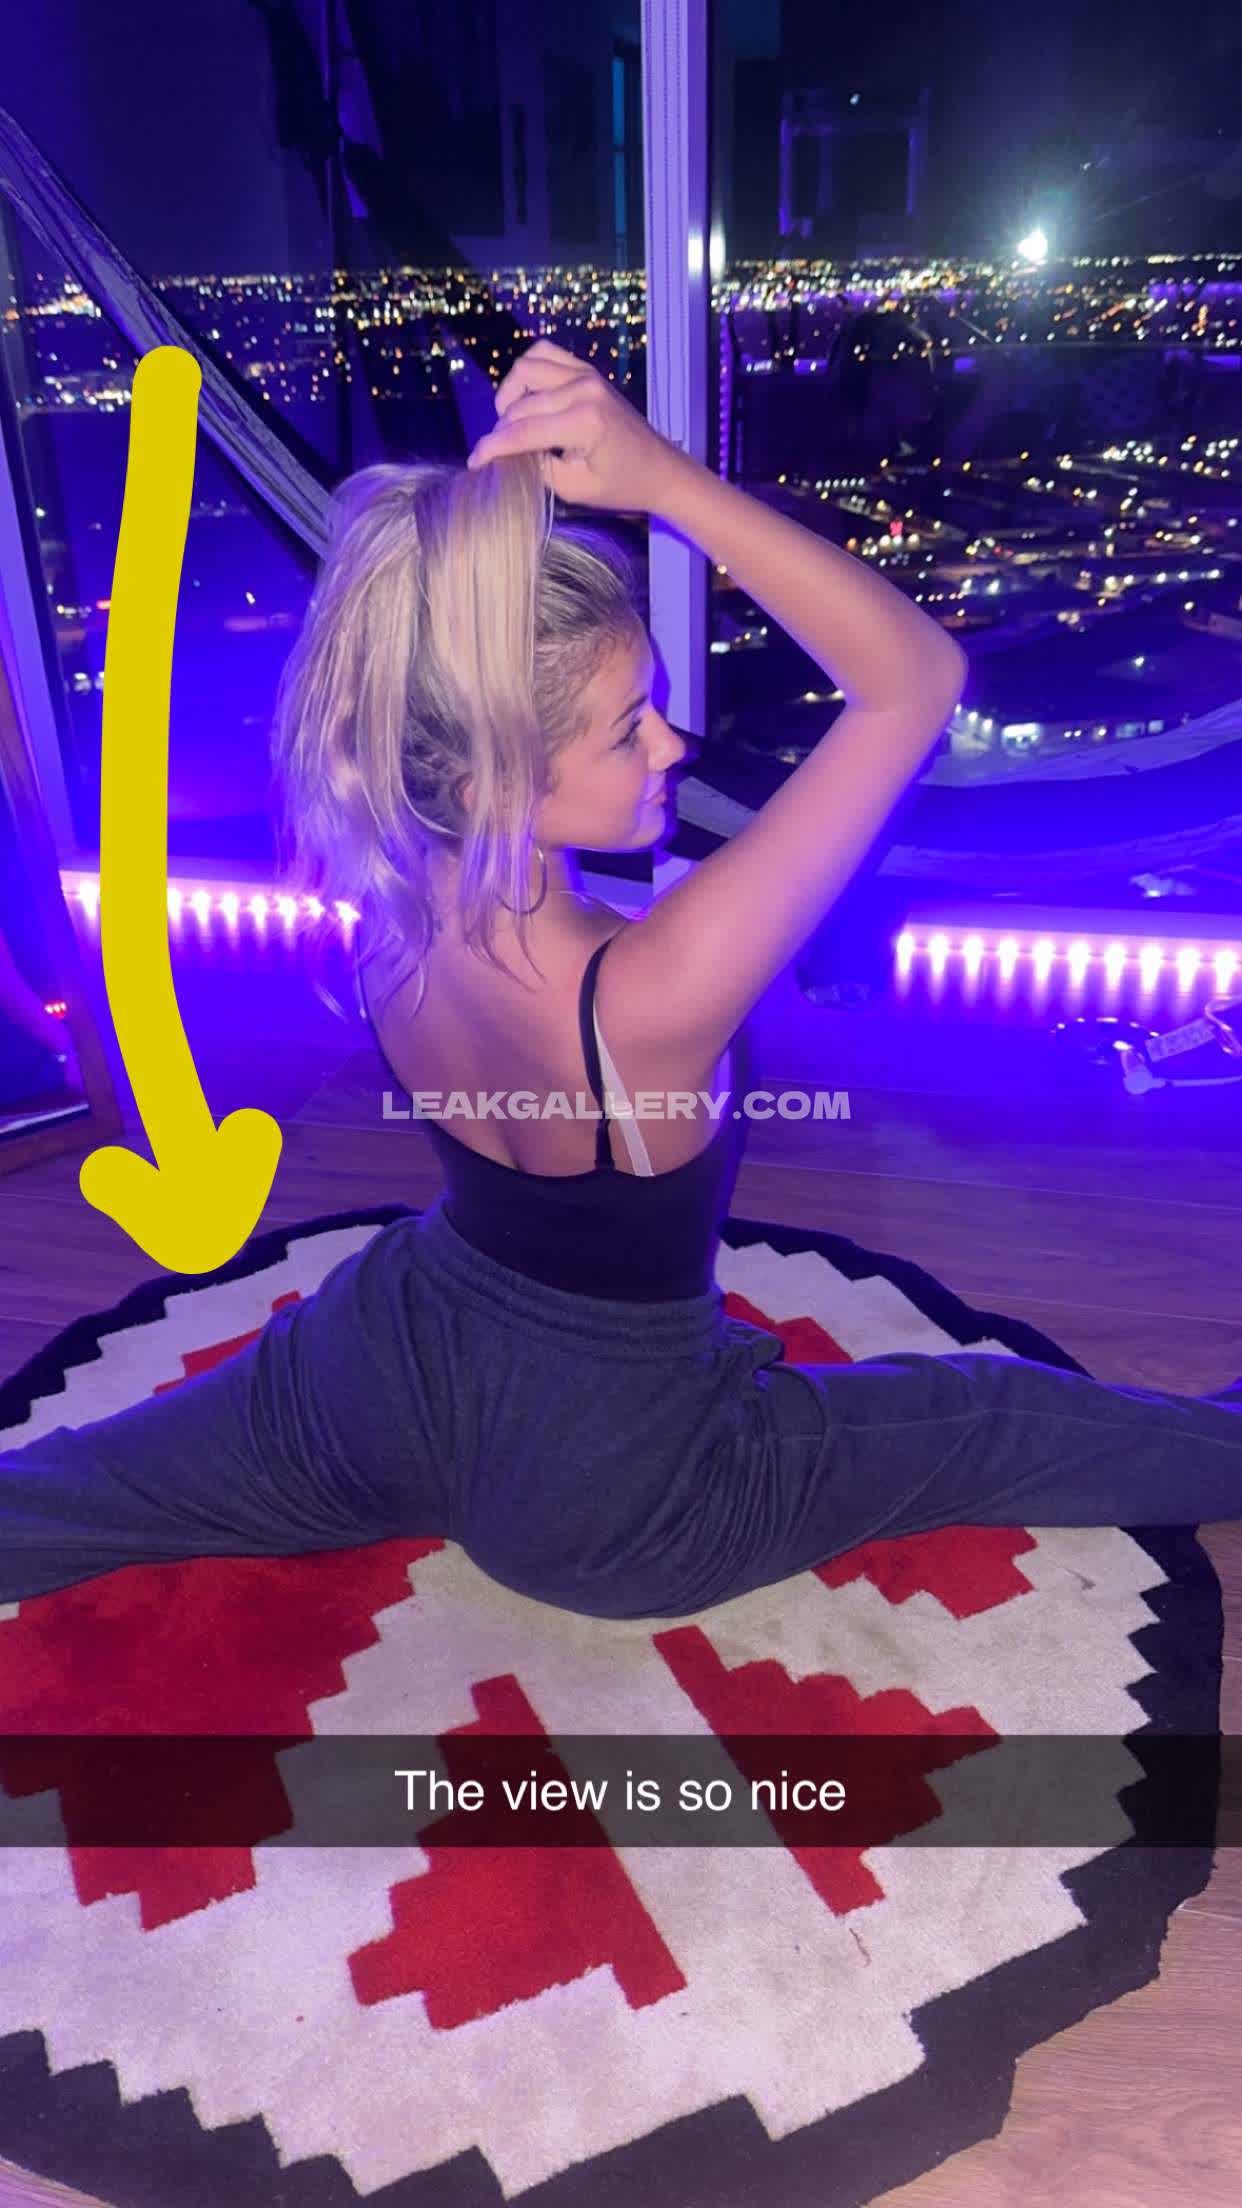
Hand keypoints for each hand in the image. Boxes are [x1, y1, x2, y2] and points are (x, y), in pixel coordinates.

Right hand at [466, 338, 687, 514]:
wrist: (658, 468)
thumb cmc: (621, 485)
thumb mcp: (575, 488)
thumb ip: (537, 468)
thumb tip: (506, 454)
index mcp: (584, 421)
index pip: (523, 432)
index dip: (492, 448)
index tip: (474, 462)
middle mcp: (584, 389)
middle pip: (520, 404)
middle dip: (501, 430)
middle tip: (501, 454)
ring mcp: (586, 373)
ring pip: (526, 370)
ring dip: (510, 396)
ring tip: (512, 424)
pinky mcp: (586, 369)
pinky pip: (543, 354)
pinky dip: (527, 372)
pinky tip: (527, 397)